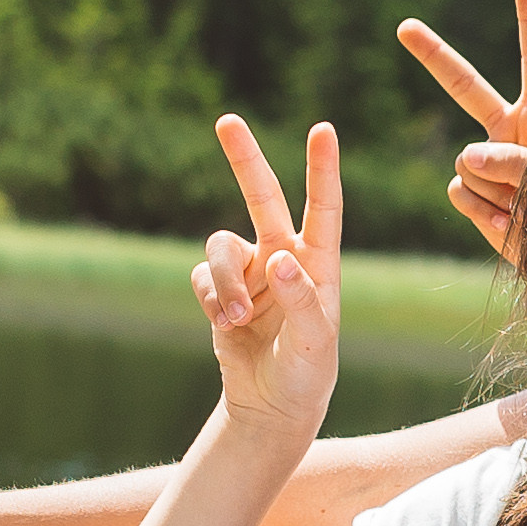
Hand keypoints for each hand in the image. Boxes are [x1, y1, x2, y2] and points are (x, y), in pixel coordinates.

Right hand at [194, 114, 348, 438]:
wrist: (272, 404)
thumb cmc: (307, 372)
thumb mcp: (315, 342)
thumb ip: (302, 300)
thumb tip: (279, 259)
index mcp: (320, 262)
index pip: (323, 208)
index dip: (322, 169)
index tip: (323, 130)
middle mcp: (285, 255)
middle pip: (262, 196)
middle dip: (244, 159)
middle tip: (228, 121)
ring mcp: (251, 270)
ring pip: (221, 246)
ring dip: (223, 281)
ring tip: (234, 319)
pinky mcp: (221, 288)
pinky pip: (203, 276)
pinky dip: (211, 299)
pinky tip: (227, 324)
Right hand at [398, 0, 526, 262]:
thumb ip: (513, 160)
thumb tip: (464, 158)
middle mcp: (510, 129)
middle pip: (465, 86)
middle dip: (433, 55)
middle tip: (405, 27)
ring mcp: (488, 161)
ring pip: (469, 158)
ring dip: (497, 186)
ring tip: (526, 206)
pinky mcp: (471, 193)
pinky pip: (462, 192)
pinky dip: (485, 213)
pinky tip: (508, 221)